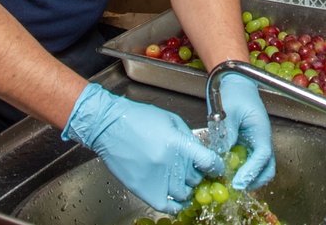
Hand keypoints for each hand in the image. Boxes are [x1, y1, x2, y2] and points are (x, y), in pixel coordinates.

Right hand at [62, 83, 222, 213]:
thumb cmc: (139, 119)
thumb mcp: (171, 120)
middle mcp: (168, 164)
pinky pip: (166, 206)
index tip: (216, 167)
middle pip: (196, 179)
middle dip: (199, 175)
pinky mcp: (142, 189)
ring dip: (187, 188)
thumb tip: (201, 153)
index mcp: (177, 143)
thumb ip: (188, 138)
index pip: (207, 162)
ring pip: (183, 194)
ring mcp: (155, 179)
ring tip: (184, 180)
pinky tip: (178, 199)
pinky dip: (175, 205)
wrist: (109, 126)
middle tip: (196, 171)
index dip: (216, 166)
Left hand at [215, 74, 275, 189]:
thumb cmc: (234, 93)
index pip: (262, 155)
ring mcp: (256, 143)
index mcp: (261, 130)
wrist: (235, 83)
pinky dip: (240, 171)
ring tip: (229, 181)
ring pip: (259, 168)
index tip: (238, 182)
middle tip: (235, 187)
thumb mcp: (227, 112)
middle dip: (254, 180)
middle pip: (267, 167)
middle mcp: (262, 139)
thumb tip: (223, 155)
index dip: (251, 171)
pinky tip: (226, 171)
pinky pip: (248, 162)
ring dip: (248, 178)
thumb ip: (226, 134)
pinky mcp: (247, 144)